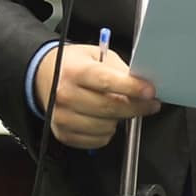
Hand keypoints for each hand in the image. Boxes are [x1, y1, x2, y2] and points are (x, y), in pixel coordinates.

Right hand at [34, 43, 160, 148]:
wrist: (45, 75)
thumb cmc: (76, 64)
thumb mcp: (98, 55)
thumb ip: (118, 69)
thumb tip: (141, 84)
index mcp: (76, 71)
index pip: (107, 82)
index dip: (132, 88)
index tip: (150, 91)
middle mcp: (65, 95)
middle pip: (109, 108)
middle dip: (136, 107)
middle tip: (150, 104)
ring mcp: (62, 117)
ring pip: (105, 127)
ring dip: (121, 120)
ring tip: (121, 108)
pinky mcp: (62, 133)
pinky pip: (96, 141)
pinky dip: (107, 132)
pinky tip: (107, 119)